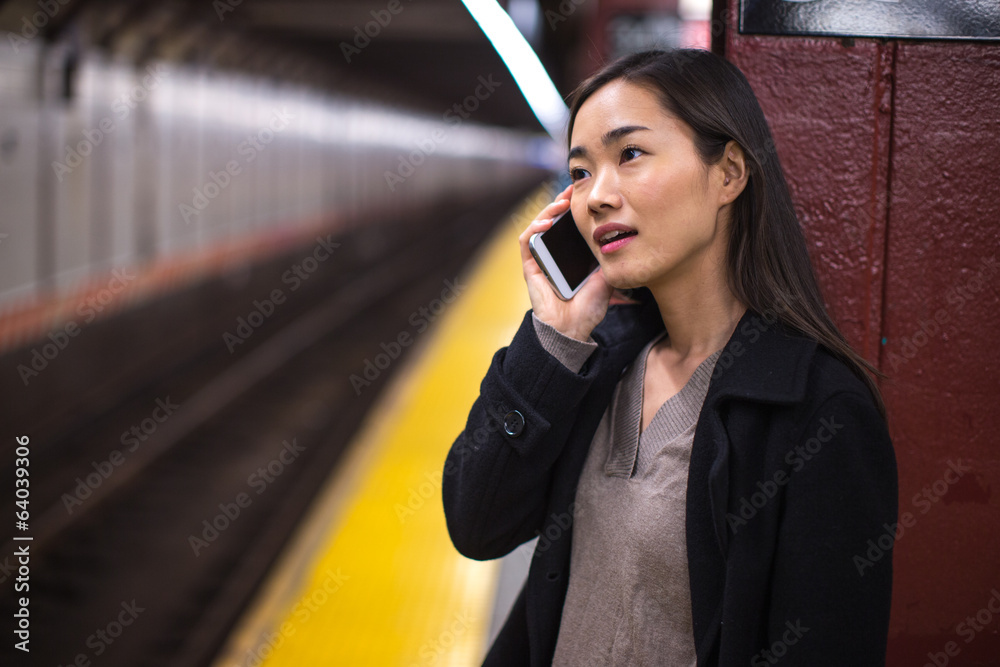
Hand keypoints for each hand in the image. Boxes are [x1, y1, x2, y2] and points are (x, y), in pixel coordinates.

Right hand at [518, 184, 613, 340]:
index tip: (583, 195)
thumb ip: (609, 260)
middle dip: (560, 203)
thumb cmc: (588, 309)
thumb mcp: (606, 279)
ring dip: (547, 212)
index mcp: (571, 257)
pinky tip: (545, 223)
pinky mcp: (530, 267)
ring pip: (538, 227)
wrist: (573, 330)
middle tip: (571, 191)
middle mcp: (555, 256)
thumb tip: (622, 243)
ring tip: (560, 203)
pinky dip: (533, 229)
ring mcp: (541, 260)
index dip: (574, 209)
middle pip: (553, 222)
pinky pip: (527, 242)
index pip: (569, 226)